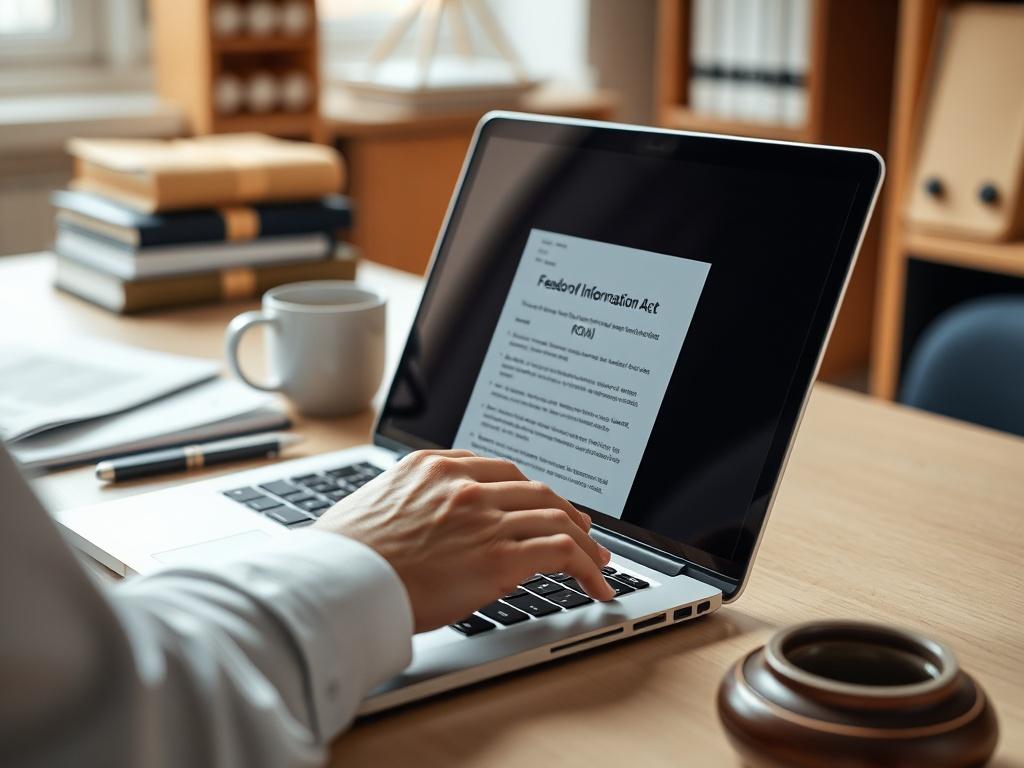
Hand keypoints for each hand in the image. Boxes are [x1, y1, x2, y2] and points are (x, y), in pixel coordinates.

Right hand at [314, 449, 614, 631]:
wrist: (336, 582)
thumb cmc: (344, 555)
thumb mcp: (378, 505)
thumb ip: (416, 503)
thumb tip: (435, 529)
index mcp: (434, 466)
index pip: (500, 471)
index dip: (528, 491)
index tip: (539, 505)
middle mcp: (465, 484)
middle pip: (535, 490)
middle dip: (564, 511)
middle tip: (581, 531)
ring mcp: (485, 517)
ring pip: (557, 517)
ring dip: (585, 542)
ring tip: (597, 561)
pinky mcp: (500, 556)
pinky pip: (561, 552)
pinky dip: (587, 566)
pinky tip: (596, 583)